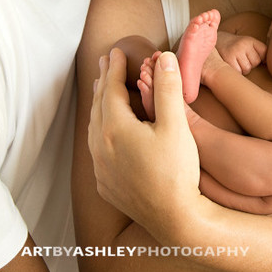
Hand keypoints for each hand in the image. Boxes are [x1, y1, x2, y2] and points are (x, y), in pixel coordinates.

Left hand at [88, 48, 200, 238]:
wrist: (174, 219)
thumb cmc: (177, 172)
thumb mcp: (176, 125)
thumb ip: (167, 89)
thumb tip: (165, 58)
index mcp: (114, 128)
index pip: (110, 88)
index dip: (113, 68)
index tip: (115, 52)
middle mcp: (100, 147)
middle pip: (98, 106)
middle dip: (103, 82)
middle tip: (105, 63)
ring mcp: (101, 168)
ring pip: (94, 128)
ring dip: (99, 106)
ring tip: (103, 92)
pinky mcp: (105, 185)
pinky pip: (97, 150)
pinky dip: (100, 132)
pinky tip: (107, 133)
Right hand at [215, 31, 265, 74]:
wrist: (216, 43)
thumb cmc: (235, 47)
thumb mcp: (247, 44)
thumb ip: (260, 51)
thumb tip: (269, 64)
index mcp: (250, 40)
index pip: (265, 53)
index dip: (261, 58)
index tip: (252, 56)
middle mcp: (243, 44)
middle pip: (256, 62)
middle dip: (250, 63)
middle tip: (241, 58)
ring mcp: (235, 51)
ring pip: (247, 69)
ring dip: (242, 68)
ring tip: (236, 61)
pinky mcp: (228, 59)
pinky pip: (238, 72)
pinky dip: (235, 71)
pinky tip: (231, 64)